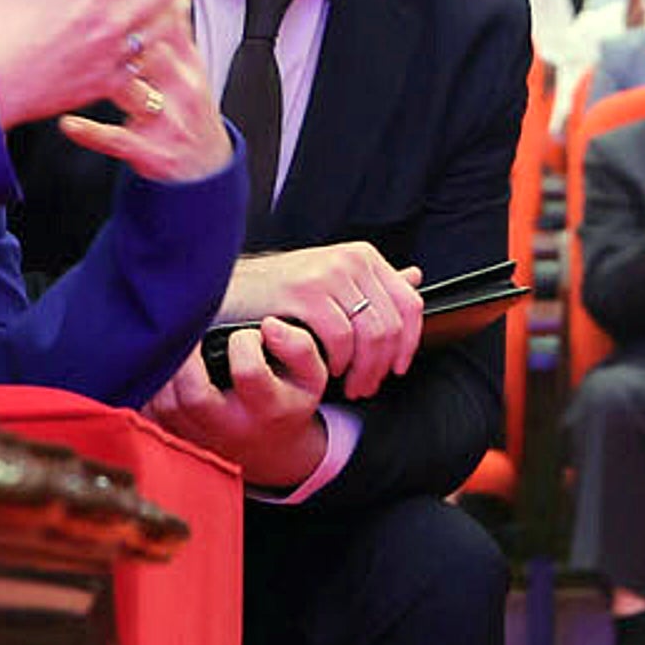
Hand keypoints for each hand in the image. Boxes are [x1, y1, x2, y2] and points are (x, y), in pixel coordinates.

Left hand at [51, 15, 229, 188]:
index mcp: (188, 66)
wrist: (204, 169)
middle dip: (125, 35)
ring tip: (74, 65)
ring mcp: (166, 121)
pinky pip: (117, 140)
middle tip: (86, 17)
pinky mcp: (149, 151)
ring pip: (139, 95)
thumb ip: (180, 31)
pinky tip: (68, 123)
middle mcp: (181, 91)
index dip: (146, 1)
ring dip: (108, 79)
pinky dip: (91, 132)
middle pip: (156, 54)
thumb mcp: (192, 69)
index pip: (172, 25)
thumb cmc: (189, 111)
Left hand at [144, 322, 331, 490]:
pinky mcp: (178, 438)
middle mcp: (231, 428)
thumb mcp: (311, 376)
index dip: (245, 343)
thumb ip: (298, 346)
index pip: (248, 372)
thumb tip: (269, 326)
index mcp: (269, 409)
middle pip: (195, 395)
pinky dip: (154, 386)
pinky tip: (169, 367)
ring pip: (168, 403)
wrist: (272, 449)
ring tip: (183, 348)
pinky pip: (153, 412)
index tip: (247, 337)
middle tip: (197, 336)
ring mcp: (201, 437)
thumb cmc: (288, 399)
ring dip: (169, 369)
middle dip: (190, 357)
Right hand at [216, 242, 421, 404]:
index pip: (409, 303)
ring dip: (362, 370)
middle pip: (391, 324)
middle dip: (381, 366)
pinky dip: (337, 361)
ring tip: (348, 386)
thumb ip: (372, 283)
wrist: (230, 290)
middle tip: (365, 387)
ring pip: (370, 335)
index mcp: (362, 256)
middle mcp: (350, 260)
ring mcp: (328, 273)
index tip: (397, 368)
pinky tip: (325, 369)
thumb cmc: (280, 292)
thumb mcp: (332, 281)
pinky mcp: (304, 292)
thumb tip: (415, 277)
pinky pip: (340, 338)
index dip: (409, 343)